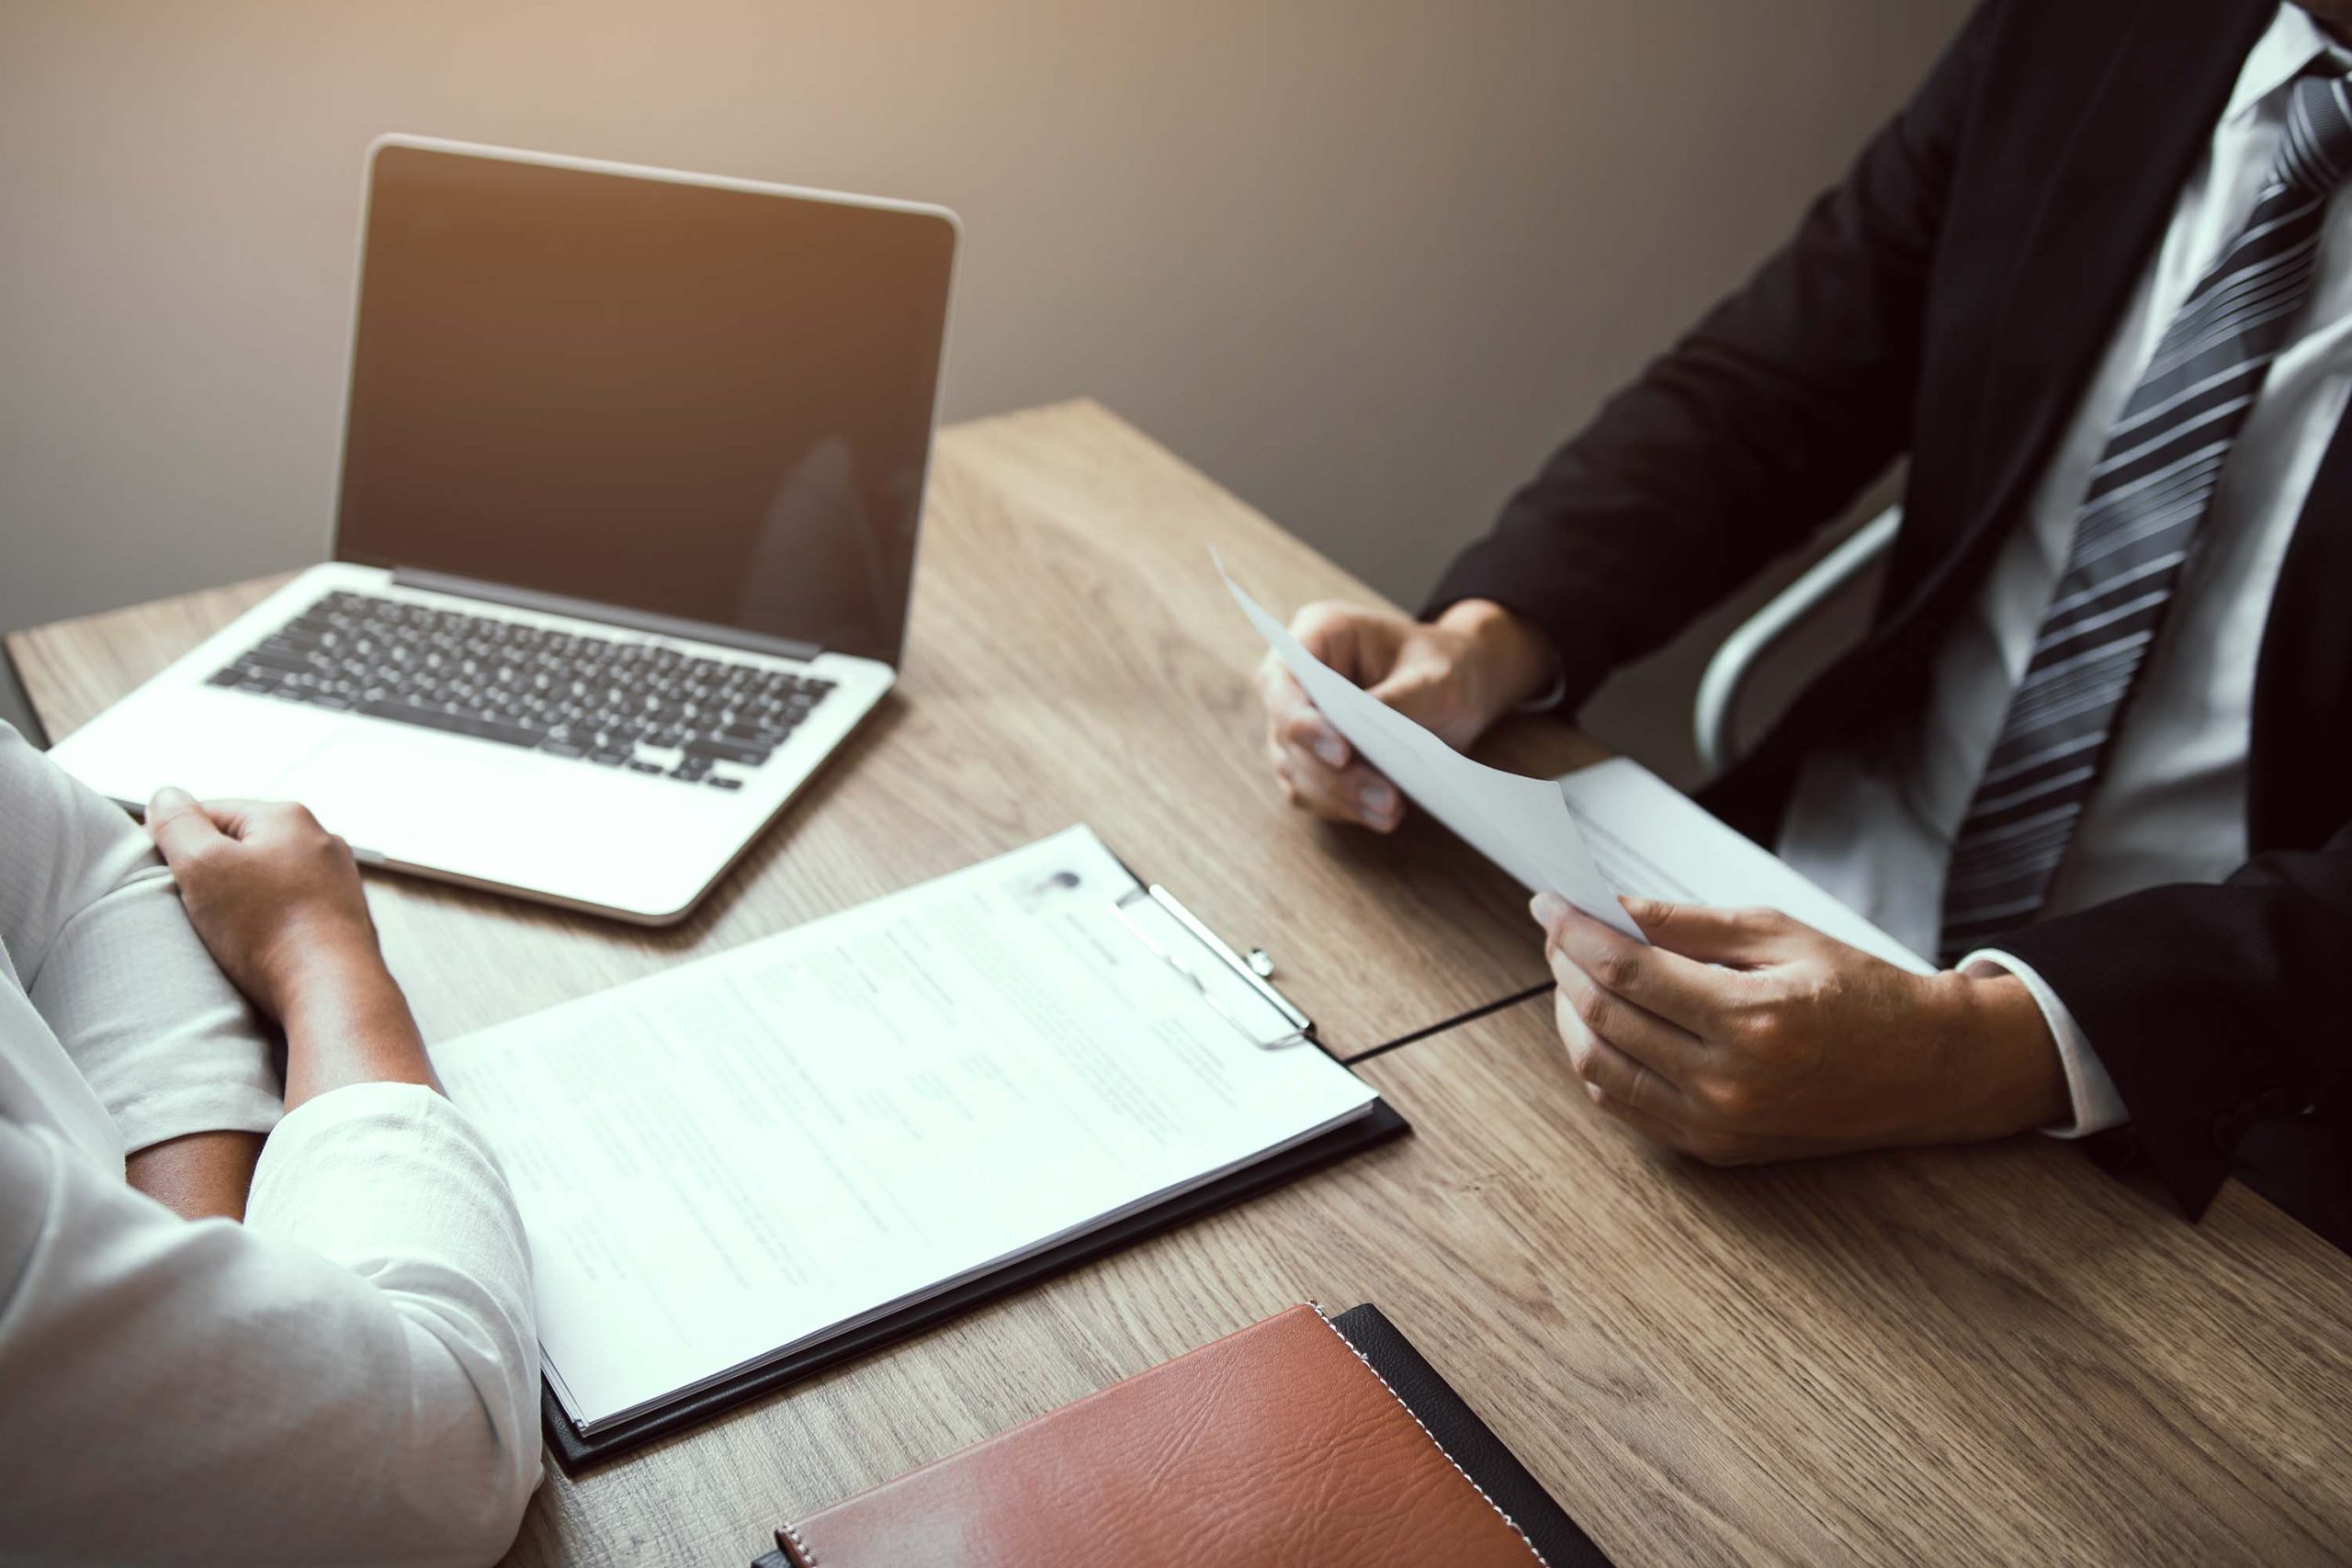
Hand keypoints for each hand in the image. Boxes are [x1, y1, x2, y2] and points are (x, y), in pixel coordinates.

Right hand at [145, 788, 383, 1022]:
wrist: (332, 988)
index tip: (166, 878)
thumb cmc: (267, 927)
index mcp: (288, 816)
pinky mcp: (344, 917)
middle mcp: (322, 839)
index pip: (210, 812)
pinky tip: (259, 943)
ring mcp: (338, 879)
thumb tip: (166, 796)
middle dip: (213, 872)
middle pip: (242, 845)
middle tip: (196, 909)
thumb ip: (177, 824)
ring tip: (229, 931)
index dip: (176, 842)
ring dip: (241, 899)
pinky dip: (270, 921)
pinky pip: (292, 908)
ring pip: (268, 878)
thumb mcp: (202, 865)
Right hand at [1258, 597, 1555, 831]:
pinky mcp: (1312, 757)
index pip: (1284, 681)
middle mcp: (1297, 678)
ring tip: (1391, 811)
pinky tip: (1382, 815)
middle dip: (1335, 774)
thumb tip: (1362, 734)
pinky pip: (1312, 791)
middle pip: (1288, 735)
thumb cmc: (1446, 665)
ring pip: (1297, 770)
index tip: (1343, 754)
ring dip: (1341, 797)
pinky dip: (1344, 807)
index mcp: (1319, 633)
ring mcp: (1300, 720)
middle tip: (1387, 797)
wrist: (1460, 685)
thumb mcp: (1436, 677)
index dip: (1303, 721)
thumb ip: (1397, 701)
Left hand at [1529, 893, 2068, 1162]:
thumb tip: (1614, 907)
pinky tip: (1601, 1024)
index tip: (1548, 900)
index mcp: (1750, 1018)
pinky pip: (1626, 1106)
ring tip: (1574, 972)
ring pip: (1601, 1068)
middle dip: (1567, 964)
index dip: (1574, 930)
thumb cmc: (1862, 992)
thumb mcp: (1782, 935)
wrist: (1928, 1070)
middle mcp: (1728, 1082)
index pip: (1626, 970)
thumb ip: (1690, 925)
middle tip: (1559, 929)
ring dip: (1571, 1015)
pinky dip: (1598, 1062)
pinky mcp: (1715, 1150)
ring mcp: (1718, 1125)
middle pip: (1605, 1016)